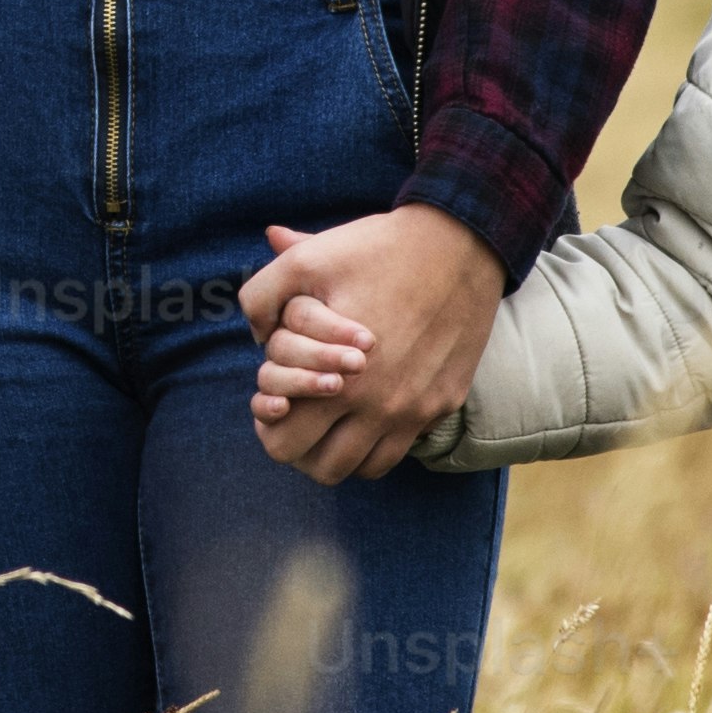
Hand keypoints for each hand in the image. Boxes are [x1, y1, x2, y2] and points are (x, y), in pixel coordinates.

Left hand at [233, 208, 501, 484]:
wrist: (459, 244)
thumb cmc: (378, 251)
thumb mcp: (308, 261)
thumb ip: (263, 294)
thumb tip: (252, 330)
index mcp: (338, 380)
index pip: (285, 444)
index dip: (270, 428)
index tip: (274, 406)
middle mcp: (379, 407)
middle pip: (321, 468)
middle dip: (300, 447)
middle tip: (297, 417)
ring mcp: (415, 411)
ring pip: (363, 468)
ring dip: (339, 452)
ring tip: (329, 422)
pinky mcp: (442, 403)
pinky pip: (401, 451)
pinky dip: (377, 444)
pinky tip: (366, 414)